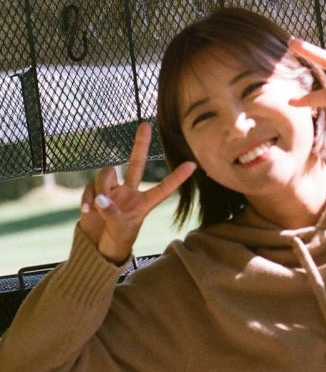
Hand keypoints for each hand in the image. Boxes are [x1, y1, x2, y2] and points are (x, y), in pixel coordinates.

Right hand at [78, 122, 195, 263]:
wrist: (96, 246)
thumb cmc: (116, 241)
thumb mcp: (119, 230)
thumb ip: (111, 214)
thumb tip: (100, 198)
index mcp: (144, 203)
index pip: (164, 188)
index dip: (177, 177)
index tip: (193, 165)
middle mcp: (130, 192)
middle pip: (136, 164)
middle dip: (140, 145)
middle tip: (145, 125)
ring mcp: (112, 191)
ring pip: (107, 174)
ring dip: (99, 188)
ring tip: (95, 208)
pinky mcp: (95, 192)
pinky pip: (90, 187)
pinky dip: (87, 197)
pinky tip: (86, 211)